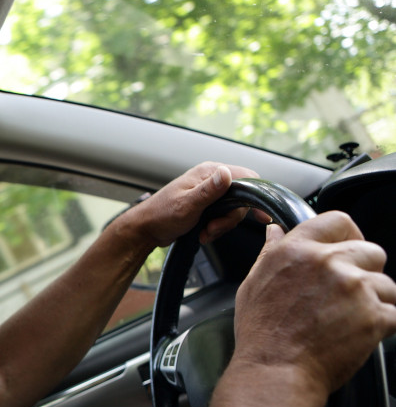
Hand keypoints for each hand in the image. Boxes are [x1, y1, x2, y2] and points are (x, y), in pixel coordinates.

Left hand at [128, 162, 265, 247]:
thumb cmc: (162, 215)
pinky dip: (216, 229)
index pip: (246, 177)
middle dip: (230, 218)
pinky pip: (223, 218)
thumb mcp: (187, 204)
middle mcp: (211, 180)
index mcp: (209, 172)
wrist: (146, 229)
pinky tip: (203, 234)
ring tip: (205, 232)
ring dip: (222, 226)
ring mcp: (209, 194)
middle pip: (241, 198)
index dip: (255, 195)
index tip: (259, 215)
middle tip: (213, 228)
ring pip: (233, 211)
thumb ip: (209, 191)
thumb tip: (227, 173)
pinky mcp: (207, 207)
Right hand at [234, 212, 395, 397]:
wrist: (276, 372)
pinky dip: (383, 325)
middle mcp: (328, 264)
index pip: (337, 221)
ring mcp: (355, 289)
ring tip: (350, 321)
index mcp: (297, 252)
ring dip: (376, 301)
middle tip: (349, 294)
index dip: (347, 235)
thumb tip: (276, 233)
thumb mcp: (253, 285)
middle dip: (366, 271)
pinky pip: (395, 314)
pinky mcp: (375, 316)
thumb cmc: (262, 335)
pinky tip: (359, 335)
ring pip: (387, 285)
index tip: (347, 247)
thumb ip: (271, 254)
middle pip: (371, 251)